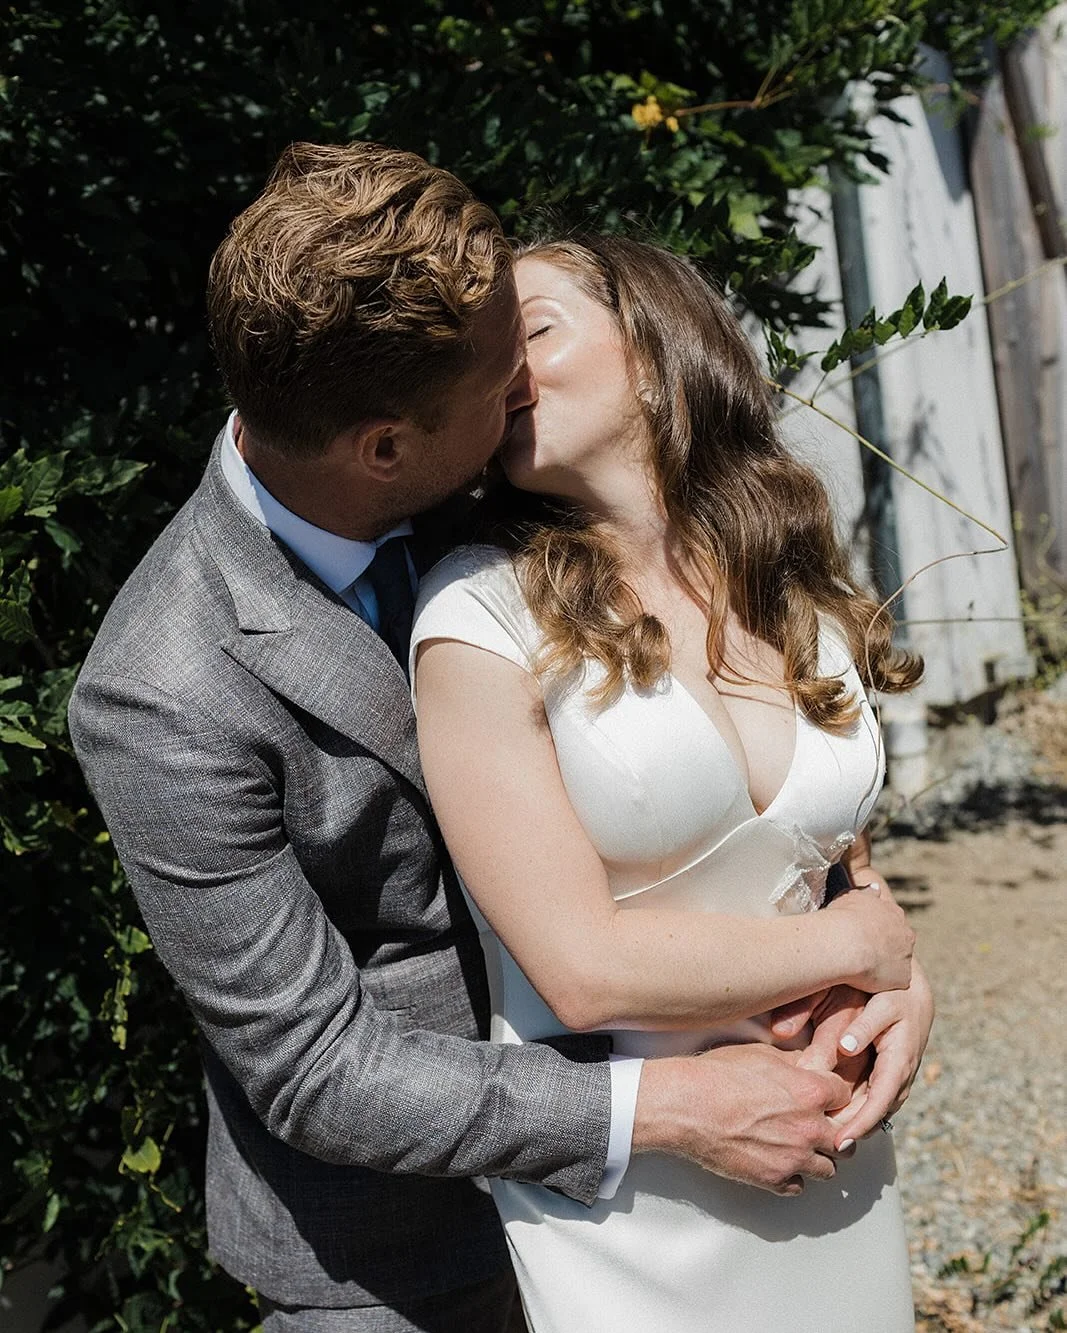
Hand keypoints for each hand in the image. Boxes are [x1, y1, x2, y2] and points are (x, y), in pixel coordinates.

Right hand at [632, 1044, 852, 1195]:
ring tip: (799, 1147)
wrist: (686, 1106)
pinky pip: (799, 1187)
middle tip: (817, 1126)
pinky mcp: (774, 1180)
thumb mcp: (760, 1054)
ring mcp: (793, 1158)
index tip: (826, 1098)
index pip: (845, 1096)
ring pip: (828, 1169)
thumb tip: (808, 1067)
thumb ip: (794, 1064)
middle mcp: (809, 1128)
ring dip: (817, 1158)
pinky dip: (792, 1177)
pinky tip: (779, 1162)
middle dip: (833, 1131)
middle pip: (844, 1138)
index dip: (833, 1095)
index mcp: (810, 1092)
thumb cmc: (717, 1076)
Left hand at [768, 962, 933, 1147]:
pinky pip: (877, 1095)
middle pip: (878, 1112)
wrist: (913, 983)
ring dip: (858, 1123)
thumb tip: (845, 1047)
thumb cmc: (893, 990)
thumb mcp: (880, 1003)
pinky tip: (839, 1115)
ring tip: (829, 1138)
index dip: (860, 1124)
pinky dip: (861, 1109)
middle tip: (826, 1147)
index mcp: (900, 1059)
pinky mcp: (892, 1069)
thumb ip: (862, 1025)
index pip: (879, 1102)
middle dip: (855, 1131)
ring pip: (878, 1107)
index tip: (840, 1141)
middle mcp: (903, 1072)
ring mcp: (899, 1072)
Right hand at [824, 880, 914, 992]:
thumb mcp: (853, 895)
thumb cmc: (844, 917)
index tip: (865, 934)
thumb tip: (875, 887)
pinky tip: (866, 982)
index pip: (892, 922)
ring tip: (863, 969)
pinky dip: (883, 983)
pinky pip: (894, 983)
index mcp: (894, 914)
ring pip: (898, 963)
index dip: (878, 930)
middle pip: (900, 943)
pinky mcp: (903, 978)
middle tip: (865, 952)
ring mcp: (906, 957)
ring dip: (885, 966)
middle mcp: (906, 934)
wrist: (847, 942)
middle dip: (887, 947)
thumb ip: (867, 893)